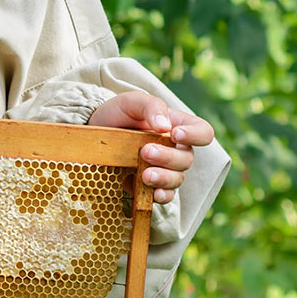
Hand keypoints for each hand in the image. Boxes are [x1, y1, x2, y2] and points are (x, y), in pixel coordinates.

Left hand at [87, 91, 213, 204]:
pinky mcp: (151, 184)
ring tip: (145, 174)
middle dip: (168, 157)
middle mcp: (175, 149)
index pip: (203, 132)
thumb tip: (165, 126)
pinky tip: (152, 193)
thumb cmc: (118, 113)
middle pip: (187, 158)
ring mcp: (164, 168)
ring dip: (164, 178)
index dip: (195, 135)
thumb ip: (151, 106)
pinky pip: (165, 195)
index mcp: (178, 126)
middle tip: (146, 151)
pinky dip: (161, 196)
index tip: (175, 134)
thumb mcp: (132, 101)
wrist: (94, 130)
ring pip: (177, 178)